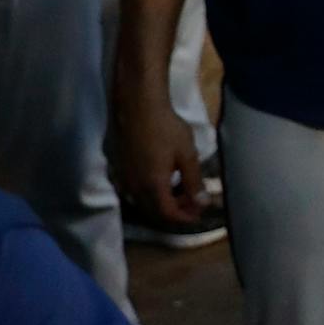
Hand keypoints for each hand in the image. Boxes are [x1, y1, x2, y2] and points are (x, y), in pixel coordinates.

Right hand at [115, 85, 205, 225]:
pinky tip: (166, 179)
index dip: (184, 217)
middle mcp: (135, 187)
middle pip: (155, 212)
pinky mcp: (121, 170)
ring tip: (183, 190)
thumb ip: (194, 181)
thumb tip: (202, 203)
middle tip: (194, 201)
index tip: (199, 212)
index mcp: (152, 186)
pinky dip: (153, 192)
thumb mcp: (187, 154)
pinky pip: (137, 191)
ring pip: (145, 202)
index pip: (167, 214)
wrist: (139, 107)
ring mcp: (125, 179)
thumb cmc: (166, 128)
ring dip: (164, 202)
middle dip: (176, 210)